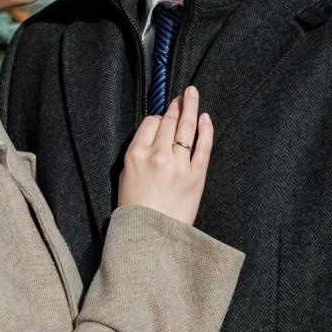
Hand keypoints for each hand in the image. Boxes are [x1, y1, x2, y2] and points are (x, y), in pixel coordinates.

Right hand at [117, 86, 212, 223]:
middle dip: (176, 105)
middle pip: (168, 121)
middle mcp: (156, 155)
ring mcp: (177, 165)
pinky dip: (205, 129)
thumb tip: (154, 135)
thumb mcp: (126, 177)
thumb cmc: (136, 210)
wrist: (151, 236)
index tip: (164, 115)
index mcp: (135, 155)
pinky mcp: (195, 177)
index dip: (158, 117)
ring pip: (185, 128)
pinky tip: (205, 118)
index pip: (150, 123)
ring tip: (193, 94)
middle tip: (183, 94)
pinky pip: (203, 146)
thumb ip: (138, 154)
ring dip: (190, 107)